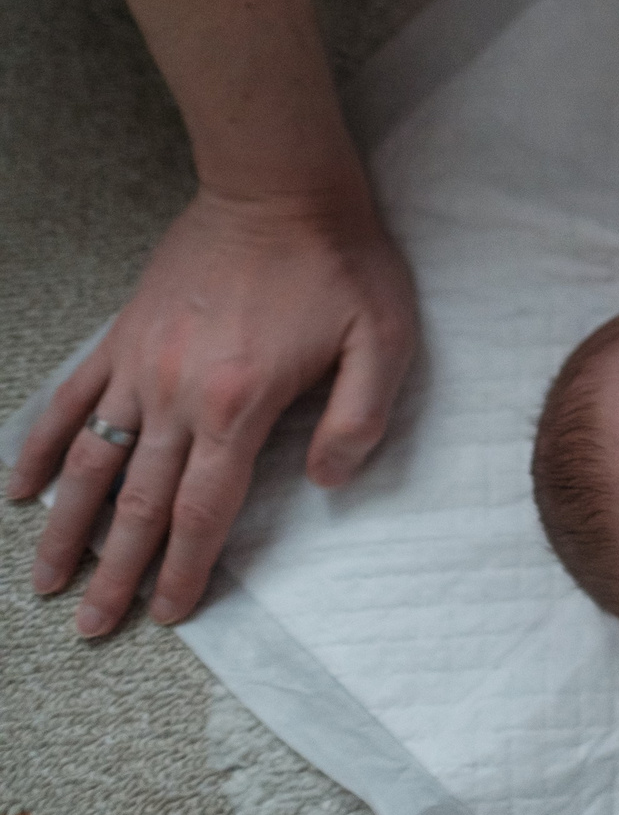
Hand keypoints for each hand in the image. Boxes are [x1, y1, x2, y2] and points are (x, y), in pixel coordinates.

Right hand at [7, 181, 418, 636]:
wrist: (280, 187)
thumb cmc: (341, 262)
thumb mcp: (384, 340)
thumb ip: (358, 419)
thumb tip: (324, 485)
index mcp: (239, 405)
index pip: (202, 510)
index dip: (183, 569)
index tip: (165, 615)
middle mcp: (176, 394)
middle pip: (137, 504)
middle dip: (115, 572)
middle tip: (90, 627)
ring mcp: (140, 364)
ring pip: (91, 462)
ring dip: (67, 527)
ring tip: (43, 582)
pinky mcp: (123, 333)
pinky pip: (70, 399)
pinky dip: (41, 445)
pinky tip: (20, 488)